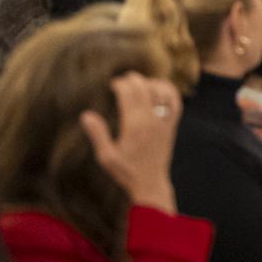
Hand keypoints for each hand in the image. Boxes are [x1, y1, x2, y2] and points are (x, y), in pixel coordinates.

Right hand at [80, 73, 180, 212]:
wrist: (150, 182)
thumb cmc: (126, 171)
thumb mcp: (106, 156)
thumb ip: (98, 134)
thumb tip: (86, 115)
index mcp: (134, 126)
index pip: (129, 94)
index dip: (120, 84)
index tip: (112, 85)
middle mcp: (151, 121)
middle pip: (144, 88)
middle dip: (132, 79)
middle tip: (122, 81)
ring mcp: (164, 122)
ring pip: (161, 91)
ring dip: (149, 82)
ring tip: (137, 84)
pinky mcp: (172, 125)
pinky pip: (175, 101)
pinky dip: (168, 90)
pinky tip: (158, 88)